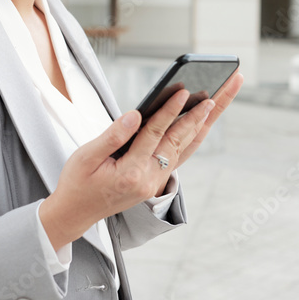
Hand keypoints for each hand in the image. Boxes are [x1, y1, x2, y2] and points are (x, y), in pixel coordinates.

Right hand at [39, 68, 244, 250]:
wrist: (76, 214)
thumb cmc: (77, 182)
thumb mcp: (86, 157)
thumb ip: (112, 136)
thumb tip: (135, 115)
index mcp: (131, 173)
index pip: (154, 135)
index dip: (169, 112)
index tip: (184, 91)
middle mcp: (150, 179)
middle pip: (181, 138)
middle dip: (204, 111)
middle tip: (222, 86)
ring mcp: (156, 181)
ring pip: (186, 145)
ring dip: (205, 120)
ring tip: (222, 95)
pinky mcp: (157, 180)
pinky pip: (181, 154)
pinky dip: (194, 135)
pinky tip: (205, 119)